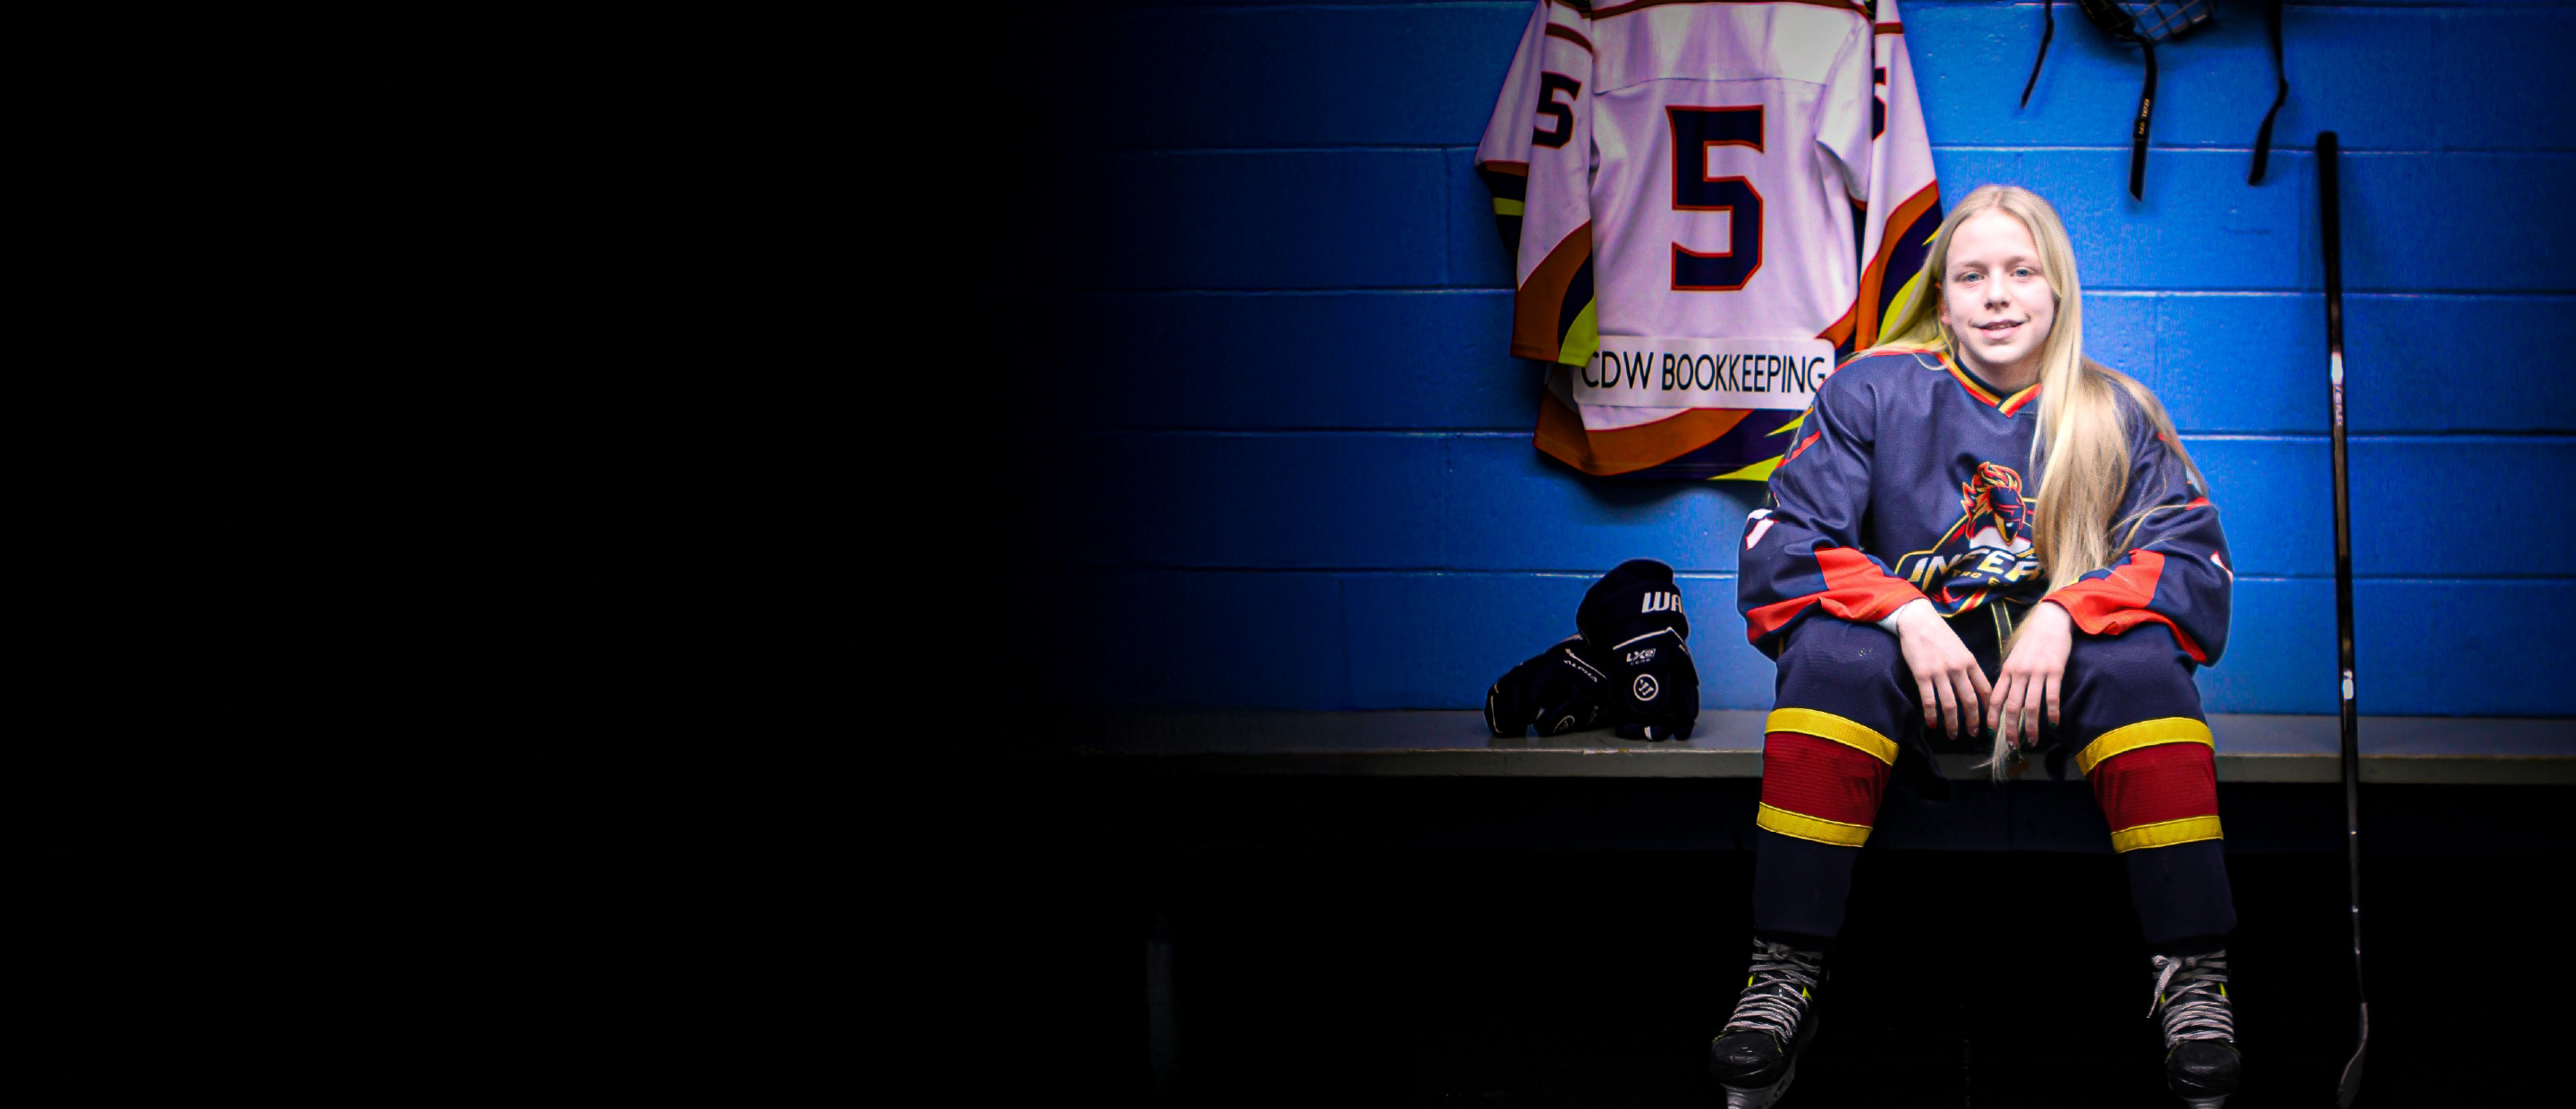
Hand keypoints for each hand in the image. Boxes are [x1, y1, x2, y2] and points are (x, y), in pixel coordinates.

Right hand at [1893, 601, 1989, 739]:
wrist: (1919, 621)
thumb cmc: (1940, 634)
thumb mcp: (1960, 648)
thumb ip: (1968, 666)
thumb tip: (1975, 686)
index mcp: (1970, 661)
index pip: (1985, 689)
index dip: (1989, 708)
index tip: (1989, 720)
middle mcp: (1958, 668)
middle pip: (1970, 701)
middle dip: (1973, 721)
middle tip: (1973, 734)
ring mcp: (1940, 672)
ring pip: (1950, 704)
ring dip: (1953, 723)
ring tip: (1953, 734)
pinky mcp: (1922, 675)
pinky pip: (1929, 700)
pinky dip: (1932, 714)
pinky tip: (1933, 723)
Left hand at [1990, 602, 2072, 751]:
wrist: (2050, 622)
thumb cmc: (2031, 641)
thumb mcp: (2014, 657)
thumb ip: (2009, 677)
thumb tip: (2004, 697)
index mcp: (2007, 671)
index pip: (1995, 698)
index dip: (1992, 717)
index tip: (1990, 732)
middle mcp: (2019, 673)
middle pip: (2011, 707)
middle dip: (2010, 729)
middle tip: (2012, 745)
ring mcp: (2037, 673)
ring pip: (2031, 706)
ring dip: (2031, 727)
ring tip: (2033, 741)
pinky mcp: (2055, 671)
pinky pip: (2052, 697)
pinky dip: (2052, 713)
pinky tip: (2053, 724)